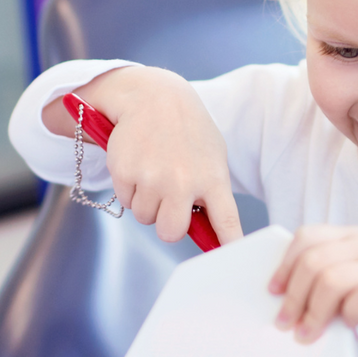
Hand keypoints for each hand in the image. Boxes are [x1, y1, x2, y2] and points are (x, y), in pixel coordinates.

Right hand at [45, 66, 243, 244]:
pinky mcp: (125, 172)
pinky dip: (129, 188)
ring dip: (147, 202)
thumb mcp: (211, 155)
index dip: (229, 245)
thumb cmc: (187, 130)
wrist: (153, 96)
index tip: (232, 261)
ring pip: (145, 217)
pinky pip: (125, 201)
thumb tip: (211, 233)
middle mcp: (183, 181)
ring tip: (154, 170)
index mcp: (213, 178)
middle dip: (167, 223)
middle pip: (171, 232)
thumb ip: (212, 190)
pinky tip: (138, 163)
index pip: (226, 222)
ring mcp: (153, 178)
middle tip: (168, 200)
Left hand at [270, 227, 357, 356]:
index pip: (307, 237)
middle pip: (312, 260)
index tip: (273, 292)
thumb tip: (285, 296)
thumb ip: (331, 278)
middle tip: (285, 322)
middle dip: (292, 295)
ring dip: (311, 311)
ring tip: (307, 334)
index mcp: (355, 239)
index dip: (284, 265)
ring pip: (329, 279)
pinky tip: (348, 329)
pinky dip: (345, 316)